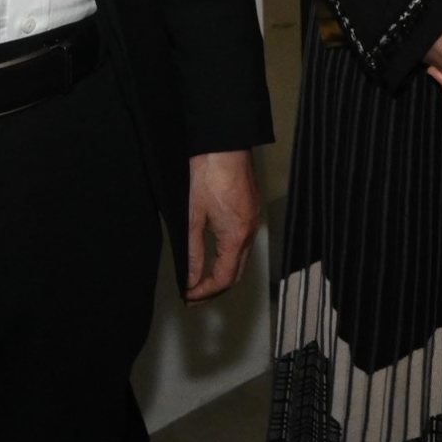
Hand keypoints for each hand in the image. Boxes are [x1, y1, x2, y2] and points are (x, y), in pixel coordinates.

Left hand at [184, 149, 258, 301]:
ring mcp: (253, 220)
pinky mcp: (251, 210)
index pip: (224, 279)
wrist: (223, 144)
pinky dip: (229, 256)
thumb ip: (192, 253)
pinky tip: (214, 254)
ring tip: (201, 279)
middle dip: (216, 288)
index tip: (189, 297)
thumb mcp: (193, 217)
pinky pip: (243, 243)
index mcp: (237, 237)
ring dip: (223, 272)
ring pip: (241, 259)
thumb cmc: (207, 174)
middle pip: (237, 274)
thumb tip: (191, 280)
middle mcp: (250, 232)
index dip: (206, 292)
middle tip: (195, 296)